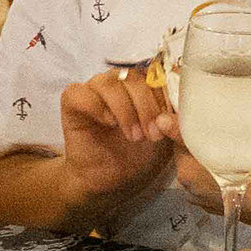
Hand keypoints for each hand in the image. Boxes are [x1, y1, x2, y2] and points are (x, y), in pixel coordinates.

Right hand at [54, 67, 180, 221]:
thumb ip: (175, 119)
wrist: (110, 179)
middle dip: (146, 106)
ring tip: (134, 136)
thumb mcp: (166, 135)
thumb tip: (178, 110)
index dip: (163, 93)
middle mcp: (119, 81)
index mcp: (143, 83)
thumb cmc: (139, 154)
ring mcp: (94, 89)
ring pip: (110, 82)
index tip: (170, 120)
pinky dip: (96, 107)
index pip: (154, 71)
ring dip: (125, 110)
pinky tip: (108, 124)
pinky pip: (80, 93)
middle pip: (133, 75)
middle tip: (153, 134)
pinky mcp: (73, 101)